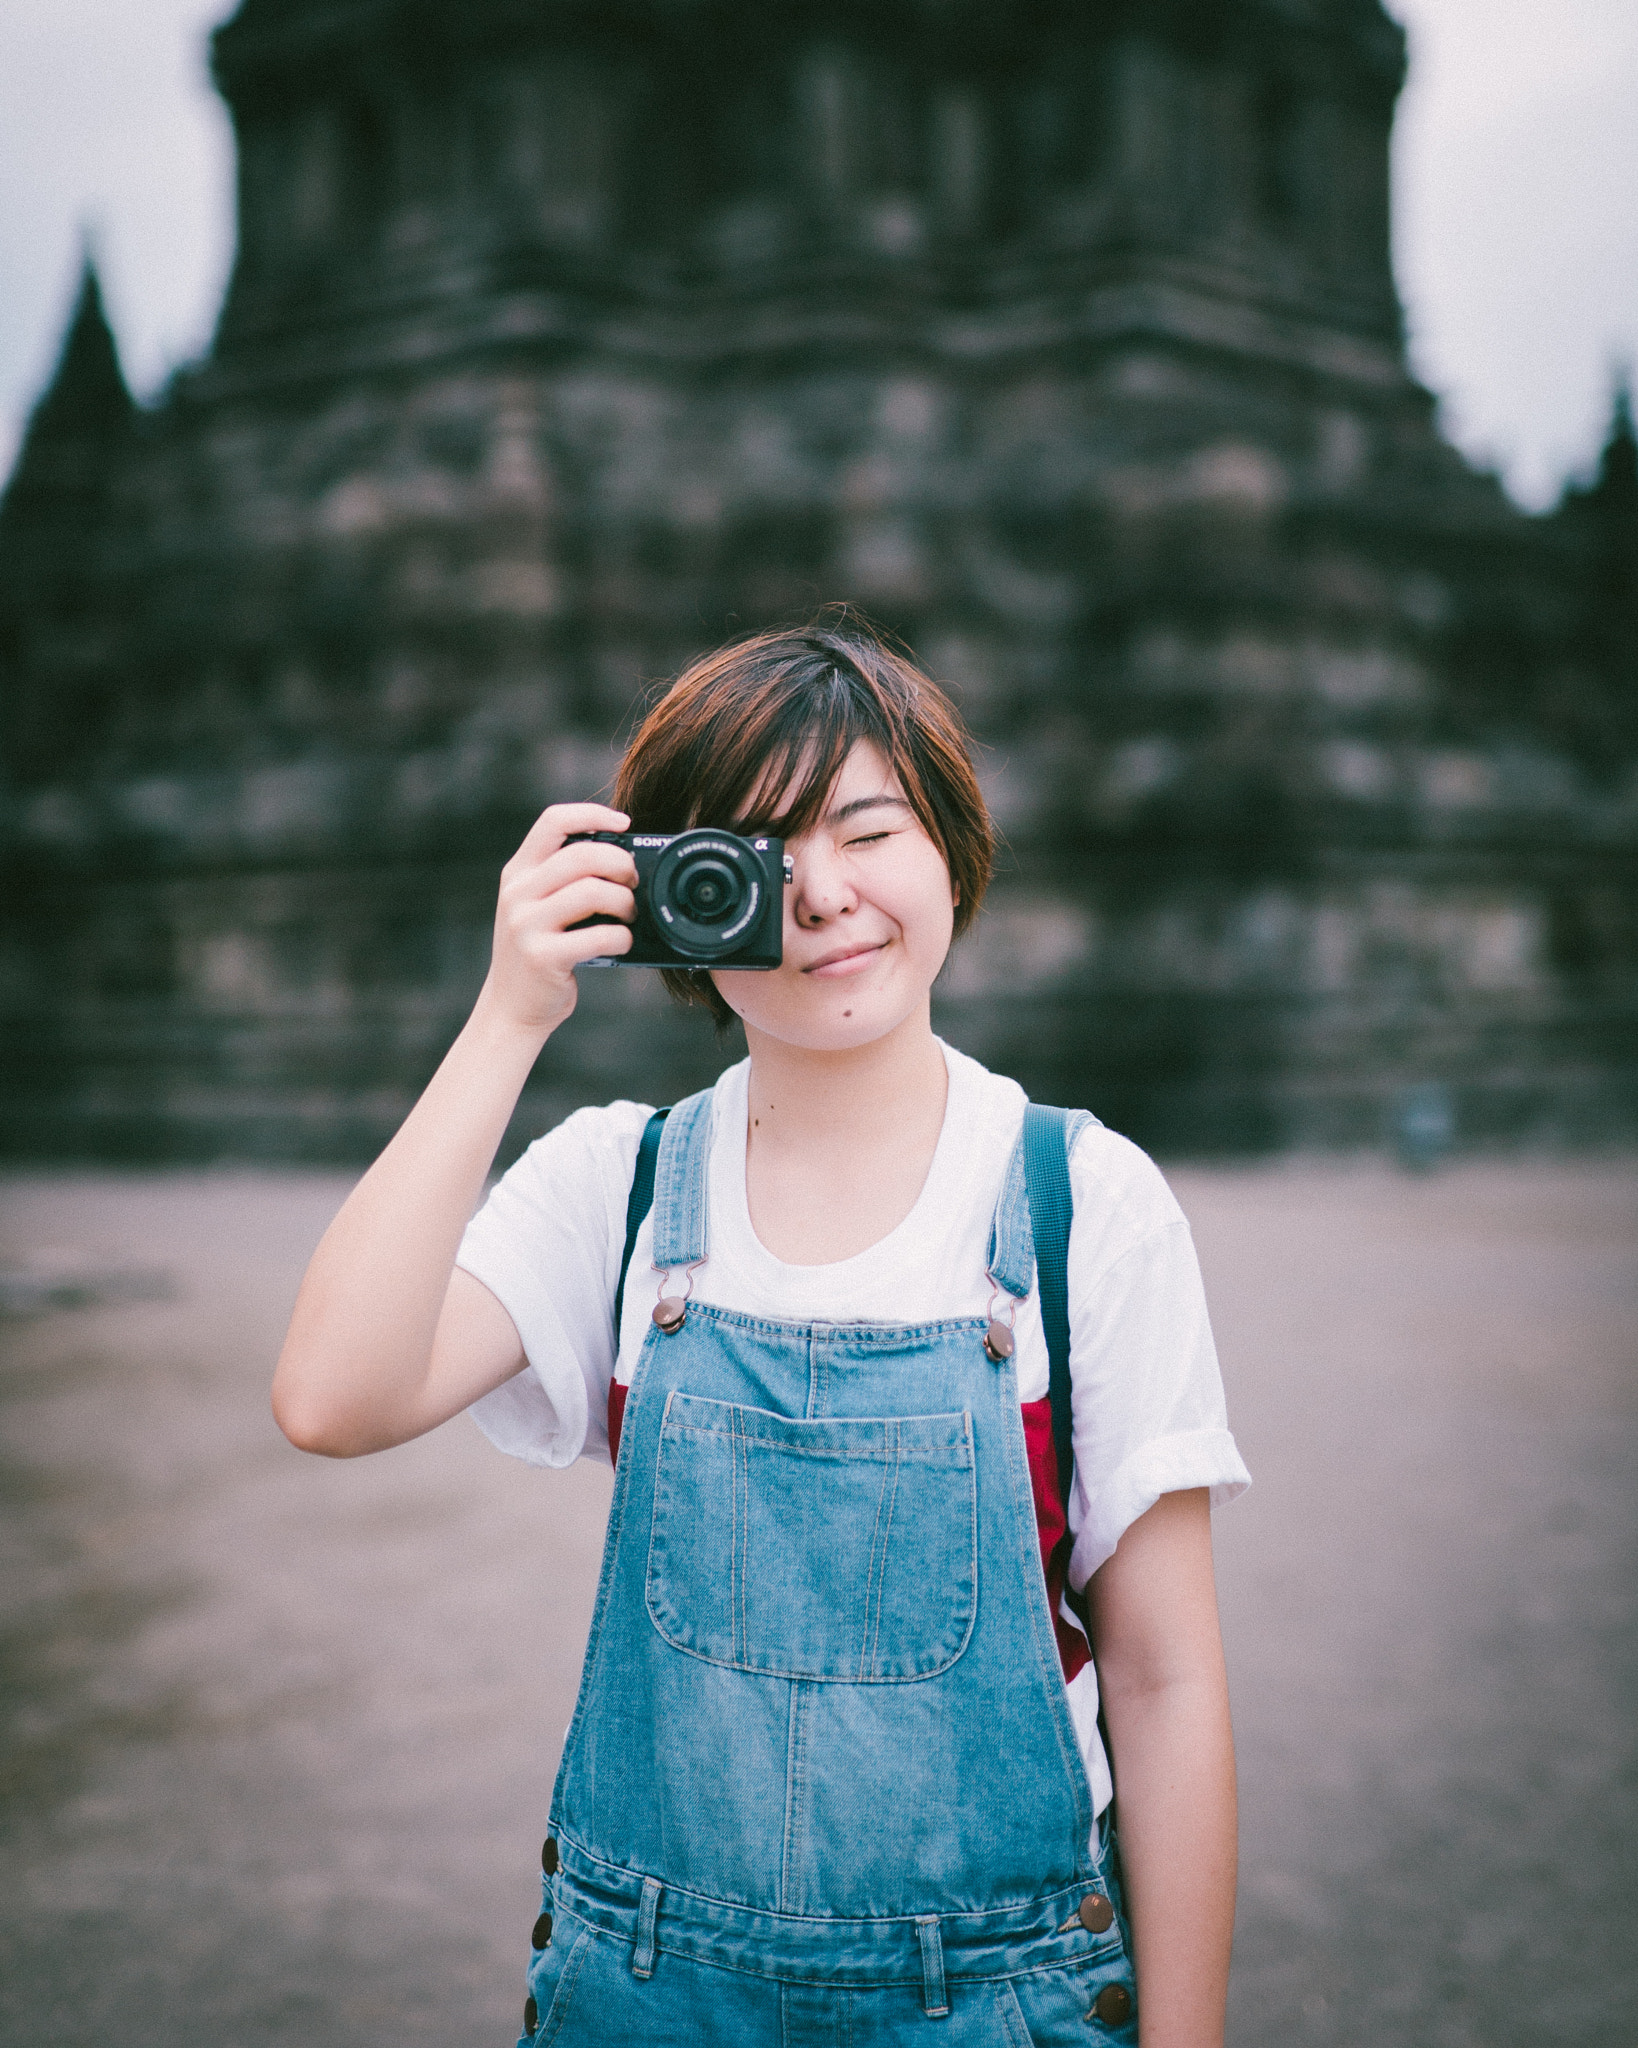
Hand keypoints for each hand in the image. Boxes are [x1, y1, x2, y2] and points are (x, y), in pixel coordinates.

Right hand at [479, 803, 637, 1036]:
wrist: (511, 1007)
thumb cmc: (537, 951)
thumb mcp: (534, 905)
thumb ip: (562, 878)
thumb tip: (622, 855)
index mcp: (518, 872)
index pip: (553, 821)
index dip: (593, 814)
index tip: (624, 823)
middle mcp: (517, 894)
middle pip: (582, 855)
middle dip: (621, 865)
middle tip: (633, 883)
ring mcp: (526, 925)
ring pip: (593, 892)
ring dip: (626, 903)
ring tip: (630, 916)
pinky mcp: (542, 957)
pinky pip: (599, 935)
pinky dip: (623, 937)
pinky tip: (622, 943)